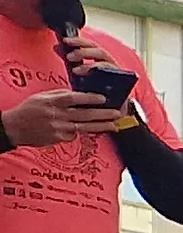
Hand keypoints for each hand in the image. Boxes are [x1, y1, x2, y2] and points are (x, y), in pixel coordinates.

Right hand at [3, 86, 121, 149]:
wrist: (15, 127)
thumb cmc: (29, 109)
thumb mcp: (42, 97)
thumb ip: (60, 95)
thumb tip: (79, 94)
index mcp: (52, 101)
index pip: (74, 99)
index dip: (89, 98)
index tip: (103, 98)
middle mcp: (56, 115)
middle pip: (84, 115)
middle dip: (103, 114)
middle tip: (117, 113)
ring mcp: (58, 128)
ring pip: (84, 127)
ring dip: (101, 126)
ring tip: (114, 125)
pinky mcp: (58, 138)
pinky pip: (74, 135)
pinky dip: (82, 132)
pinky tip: (91, 130)